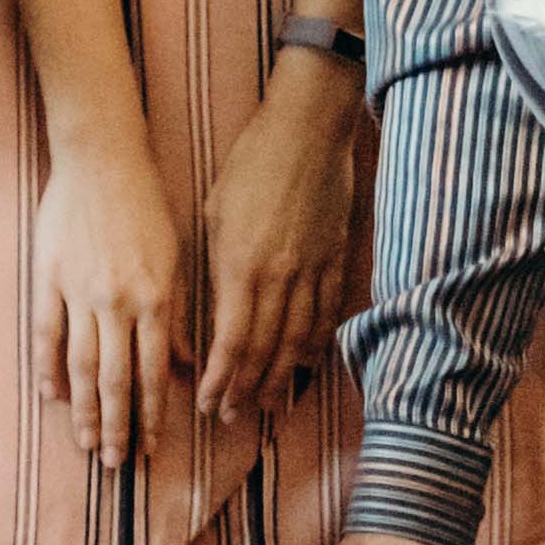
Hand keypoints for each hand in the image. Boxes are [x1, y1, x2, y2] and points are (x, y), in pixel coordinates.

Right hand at [33, 127, 192, 473]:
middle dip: (118, 426)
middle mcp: (119, 302)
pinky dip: (48, 367)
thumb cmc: (145, 204)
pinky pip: (47, 332)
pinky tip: (50, 397)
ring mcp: (80, 291)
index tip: (150, 448)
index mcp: (156, 298)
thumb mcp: (173, 258)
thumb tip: (184, 366)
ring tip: (86, 443)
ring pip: (80, 365)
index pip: (153, 372)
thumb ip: (175, 316)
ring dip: (84, 411)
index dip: (151, 414)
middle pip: (115, 379)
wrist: (102, 157)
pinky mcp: (49, 277)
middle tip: (116, 464)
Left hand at [200, 55, 363, 438]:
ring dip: (280, 379)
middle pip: (263, 351)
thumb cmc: (252, 162)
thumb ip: (217, 268)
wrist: (308, 126)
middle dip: (246, 391)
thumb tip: (215, 310)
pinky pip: (328, 314)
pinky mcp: (337, 258)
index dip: (220, 381)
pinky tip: (306, 366)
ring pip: (298, 341)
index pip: (230, 343)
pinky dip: (317, 345)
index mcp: (240, 267)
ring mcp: (313, 270)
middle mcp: (279, 277)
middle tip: (231, 418)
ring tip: (267, 407)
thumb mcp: (216, 213)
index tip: (207, 404)